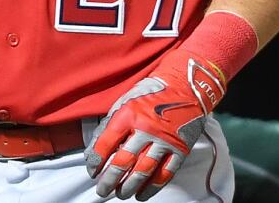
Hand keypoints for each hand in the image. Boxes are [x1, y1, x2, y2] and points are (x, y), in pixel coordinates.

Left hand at [85, 49, 225, 200]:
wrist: (185, 87)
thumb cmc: (152, 94)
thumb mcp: (125, 101)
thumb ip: (110, 124)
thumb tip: (95, 149)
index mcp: (129, 114)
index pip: (106, 143)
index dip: (96, 161)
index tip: (92, 171)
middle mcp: (146, 128)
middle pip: (123, 162)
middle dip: (109, 180)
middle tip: (103, 190)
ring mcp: (164, 140)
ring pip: (142, 171)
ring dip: (129, 187)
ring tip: (120, 193)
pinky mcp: (180, 149)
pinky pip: (164, 174)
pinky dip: (151, 188)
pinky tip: (142, 194)